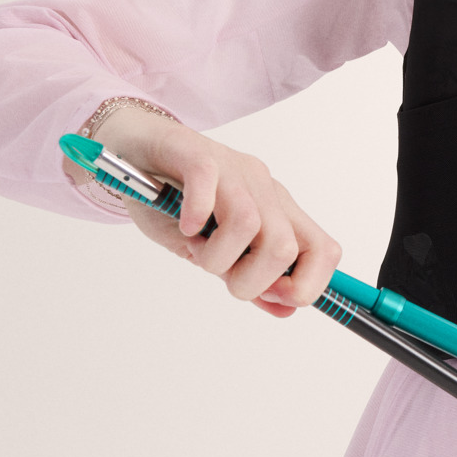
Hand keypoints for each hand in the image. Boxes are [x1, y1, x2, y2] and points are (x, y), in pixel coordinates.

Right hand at [66, 103, 341, 316]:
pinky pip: (207, 182)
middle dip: (251, 281)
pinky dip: (196, 214)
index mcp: (277, 211)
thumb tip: (287, 308)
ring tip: (194, 248)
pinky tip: (184, 225)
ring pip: (247, 223)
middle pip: (285, 246)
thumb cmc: (172, 201)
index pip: (324, 251)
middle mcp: (262, 187)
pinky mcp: (194, 153)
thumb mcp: (214, 248)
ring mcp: (231, 168)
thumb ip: (249, 276)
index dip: (305, 286)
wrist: (132, 148)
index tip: (269, 296)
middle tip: (220, 274)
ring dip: (216, 255)